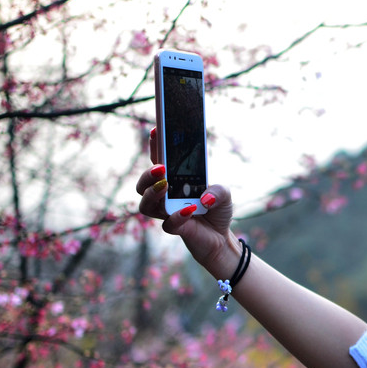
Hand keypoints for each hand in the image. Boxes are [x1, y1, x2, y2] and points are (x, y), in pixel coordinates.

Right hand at [136, 128, 238, 278]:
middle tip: (161, 168)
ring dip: (153, 194)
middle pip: (142, 184)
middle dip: (147, 174)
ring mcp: (166, 213)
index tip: (157, 130)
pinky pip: (168, 224)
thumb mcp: (224, 194)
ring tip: (166, 186)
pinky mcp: (175, 229)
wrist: (221, 237)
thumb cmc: (216, 210)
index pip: (158, 161)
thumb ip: (218, 190)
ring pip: (146, 204)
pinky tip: (190, 210)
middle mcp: (165, 196)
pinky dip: (178, 216)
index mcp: (173, 181)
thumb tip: (205, 197)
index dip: (155, 146)